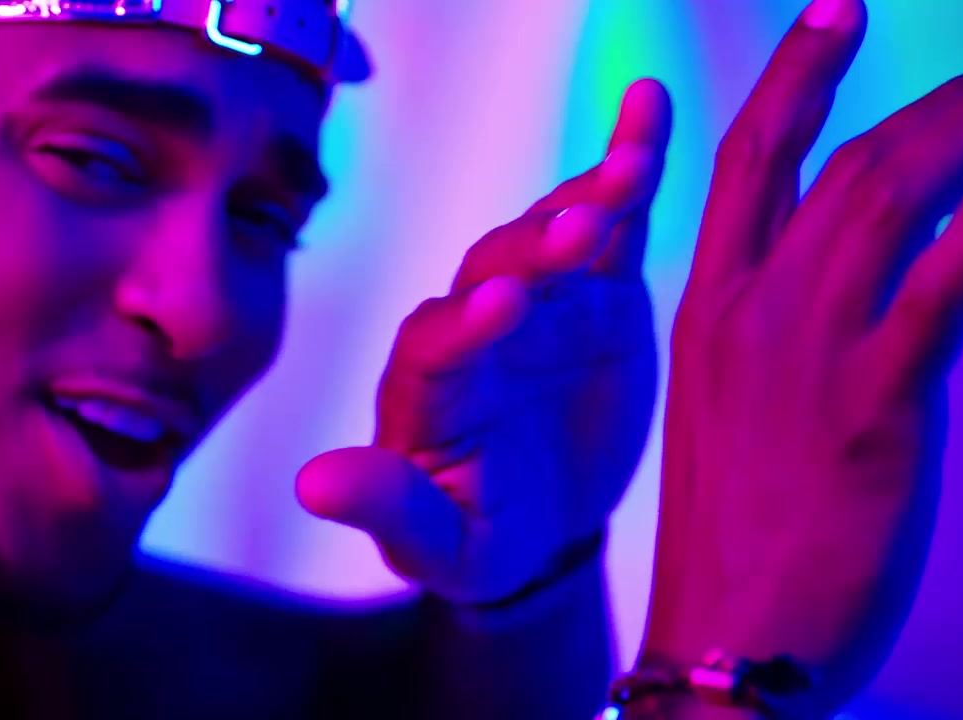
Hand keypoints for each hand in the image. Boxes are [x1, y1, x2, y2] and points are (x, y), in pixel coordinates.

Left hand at [296, 80, 672, 604]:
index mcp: (429, 385)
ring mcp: (538, 299)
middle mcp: (474, 324)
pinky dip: (629, 167)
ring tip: (628, 170)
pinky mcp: (594, 289)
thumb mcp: (435, 544)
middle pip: (494, 272)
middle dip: (535, 252)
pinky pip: (611, 224)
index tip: (503, 306)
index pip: (436, 345)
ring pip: (552, 235)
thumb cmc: (477, 535)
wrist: (544, 522)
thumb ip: (386, 506)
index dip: (467, 323)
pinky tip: (649, 106)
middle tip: (579, 235)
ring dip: (587, 199)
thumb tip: (313, 485)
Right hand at [643, 0, 962, 711]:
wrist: (720, 642)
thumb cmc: (734, 535)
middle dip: (924, 104)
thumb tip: (856, 292)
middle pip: (837, 163)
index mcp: (704, 312)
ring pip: (887, 197)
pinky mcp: (869, 407)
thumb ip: (777, 339)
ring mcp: (802, 354)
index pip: (746, 164)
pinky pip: (942, 283)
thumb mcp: (733, 414)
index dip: (795, 77)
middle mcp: (745, 312)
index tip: (833, 13)